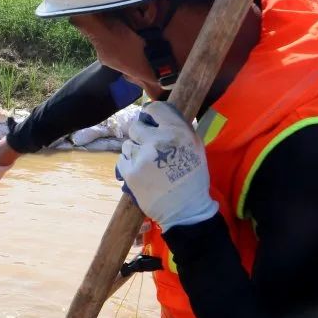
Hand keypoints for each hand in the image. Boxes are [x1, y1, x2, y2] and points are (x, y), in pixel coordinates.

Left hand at [114, 102, 217, 231]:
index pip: (154, 108)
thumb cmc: (193, 178)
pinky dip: (128, 166)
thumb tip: (160, 115)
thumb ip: (179, 128)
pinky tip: (141, 174)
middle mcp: (158, 141)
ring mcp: (142, 157)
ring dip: (134, 152)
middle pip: (136, 126)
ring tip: (147, 164)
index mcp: (177, 132)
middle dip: (141, 136)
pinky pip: (122, 160)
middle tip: (149, 148)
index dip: (150, 114)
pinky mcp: (130, 172)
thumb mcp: (195, 147)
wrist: (186, 209)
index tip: (150, 122)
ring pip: (127, 144)